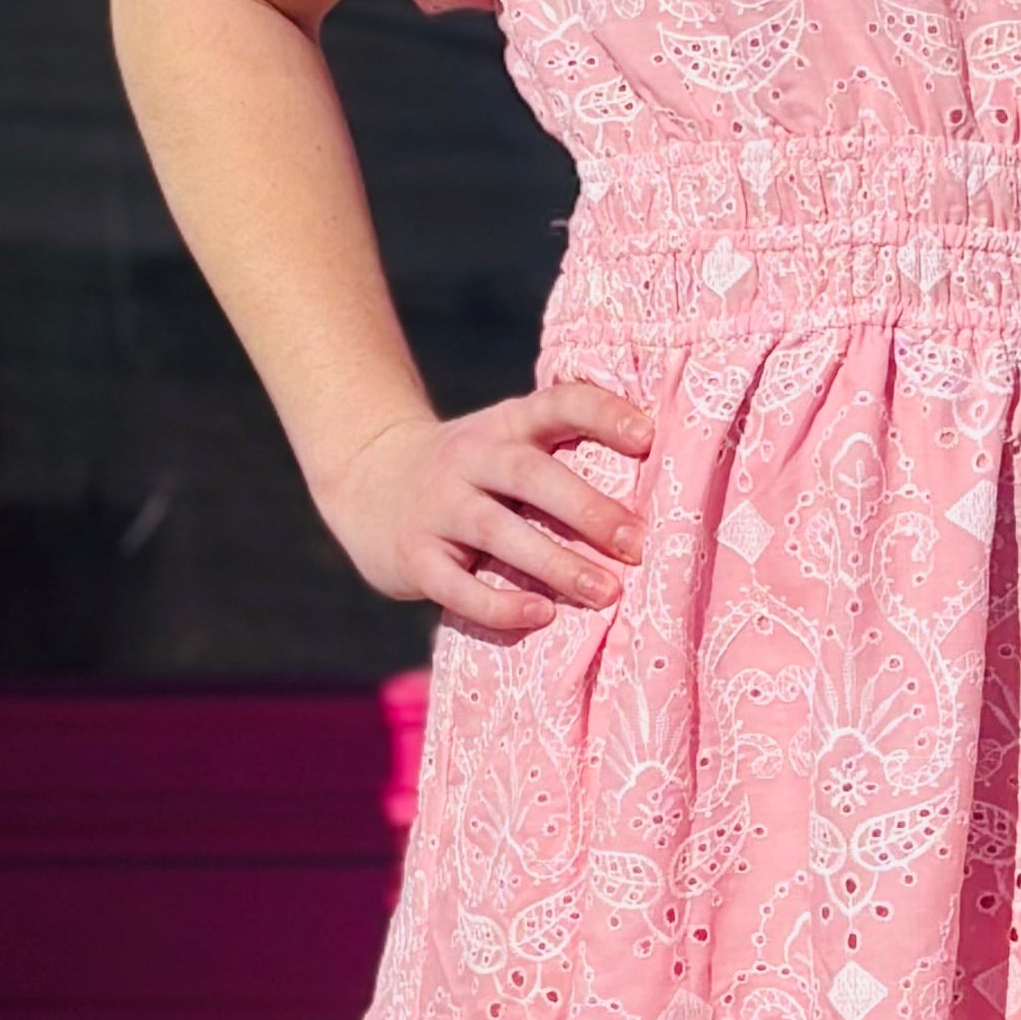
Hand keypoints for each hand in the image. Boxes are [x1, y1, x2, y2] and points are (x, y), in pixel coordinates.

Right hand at [318, 381, 651, 643]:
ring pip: (498, 532)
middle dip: (587, 508)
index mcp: (504, 426)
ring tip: (607, 592)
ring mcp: (438, 507)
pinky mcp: (415, 557)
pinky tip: (540, 615)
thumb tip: (654, 497)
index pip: (556, 404)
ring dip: (556, 563)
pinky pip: (457, 585)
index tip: (648, 435)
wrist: (366, 482)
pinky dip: (500, 603)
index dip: (601, 413)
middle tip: (636, 542)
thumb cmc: (471, 473)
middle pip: (530, 475)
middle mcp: (470, 458)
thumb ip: (561, 456)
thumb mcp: (506, 444)